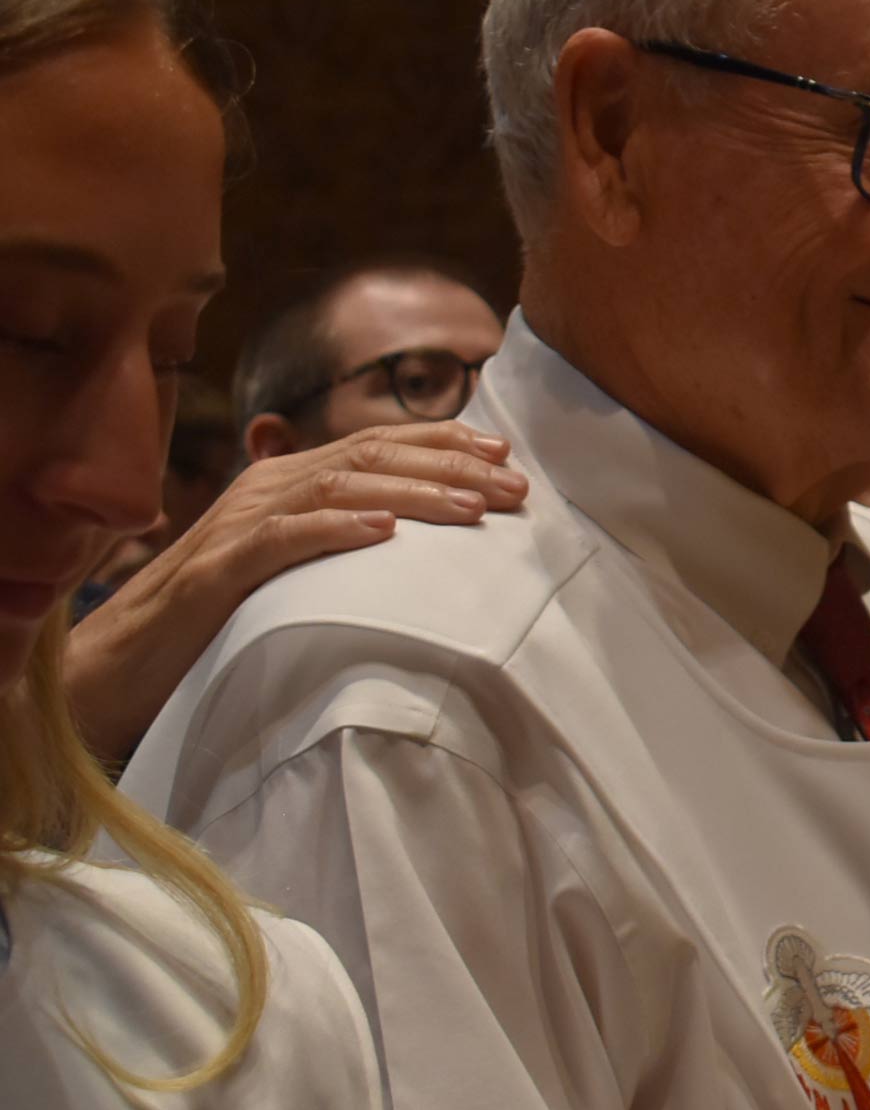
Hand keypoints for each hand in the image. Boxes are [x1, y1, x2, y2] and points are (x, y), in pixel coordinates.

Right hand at [64, 422, 527, 763]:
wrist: (115, 668)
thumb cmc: (214, 623)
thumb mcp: (291, 571)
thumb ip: (341, 542)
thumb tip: (420, 538)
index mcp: (285, 483)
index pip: (376, 443)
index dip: (442, 442)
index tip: (506, 456)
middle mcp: (264, 489)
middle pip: (369, 455)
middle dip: (449, 464)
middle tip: (514, 486)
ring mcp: (238, 525)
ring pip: (337, 487)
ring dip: (412, 493)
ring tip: (472, 507)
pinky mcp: (216, 570)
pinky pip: (281, 539)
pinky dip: (335, 529)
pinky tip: (384, 532)